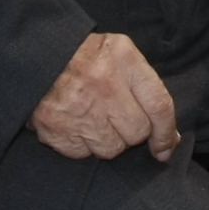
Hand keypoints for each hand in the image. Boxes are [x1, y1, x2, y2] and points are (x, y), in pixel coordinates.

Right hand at [31, 31, 178, 161]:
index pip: (159, 106)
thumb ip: (149, 90)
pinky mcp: (55, 128)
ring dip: (107, 141)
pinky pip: (83, 154)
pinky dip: (82, 145)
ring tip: (94, 118)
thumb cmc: (88, 57)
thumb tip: (170, 138)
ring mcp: (78, 107)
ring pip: (111, 149)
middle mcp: (103, 83)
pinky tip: (77, 124)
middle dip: (132, 132)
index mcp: (124, 59)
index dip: (165, 133)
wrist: (38, 55)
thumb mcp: (122, 55)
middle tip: (116, 117)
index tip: (166, 147)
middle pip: (137, 132)